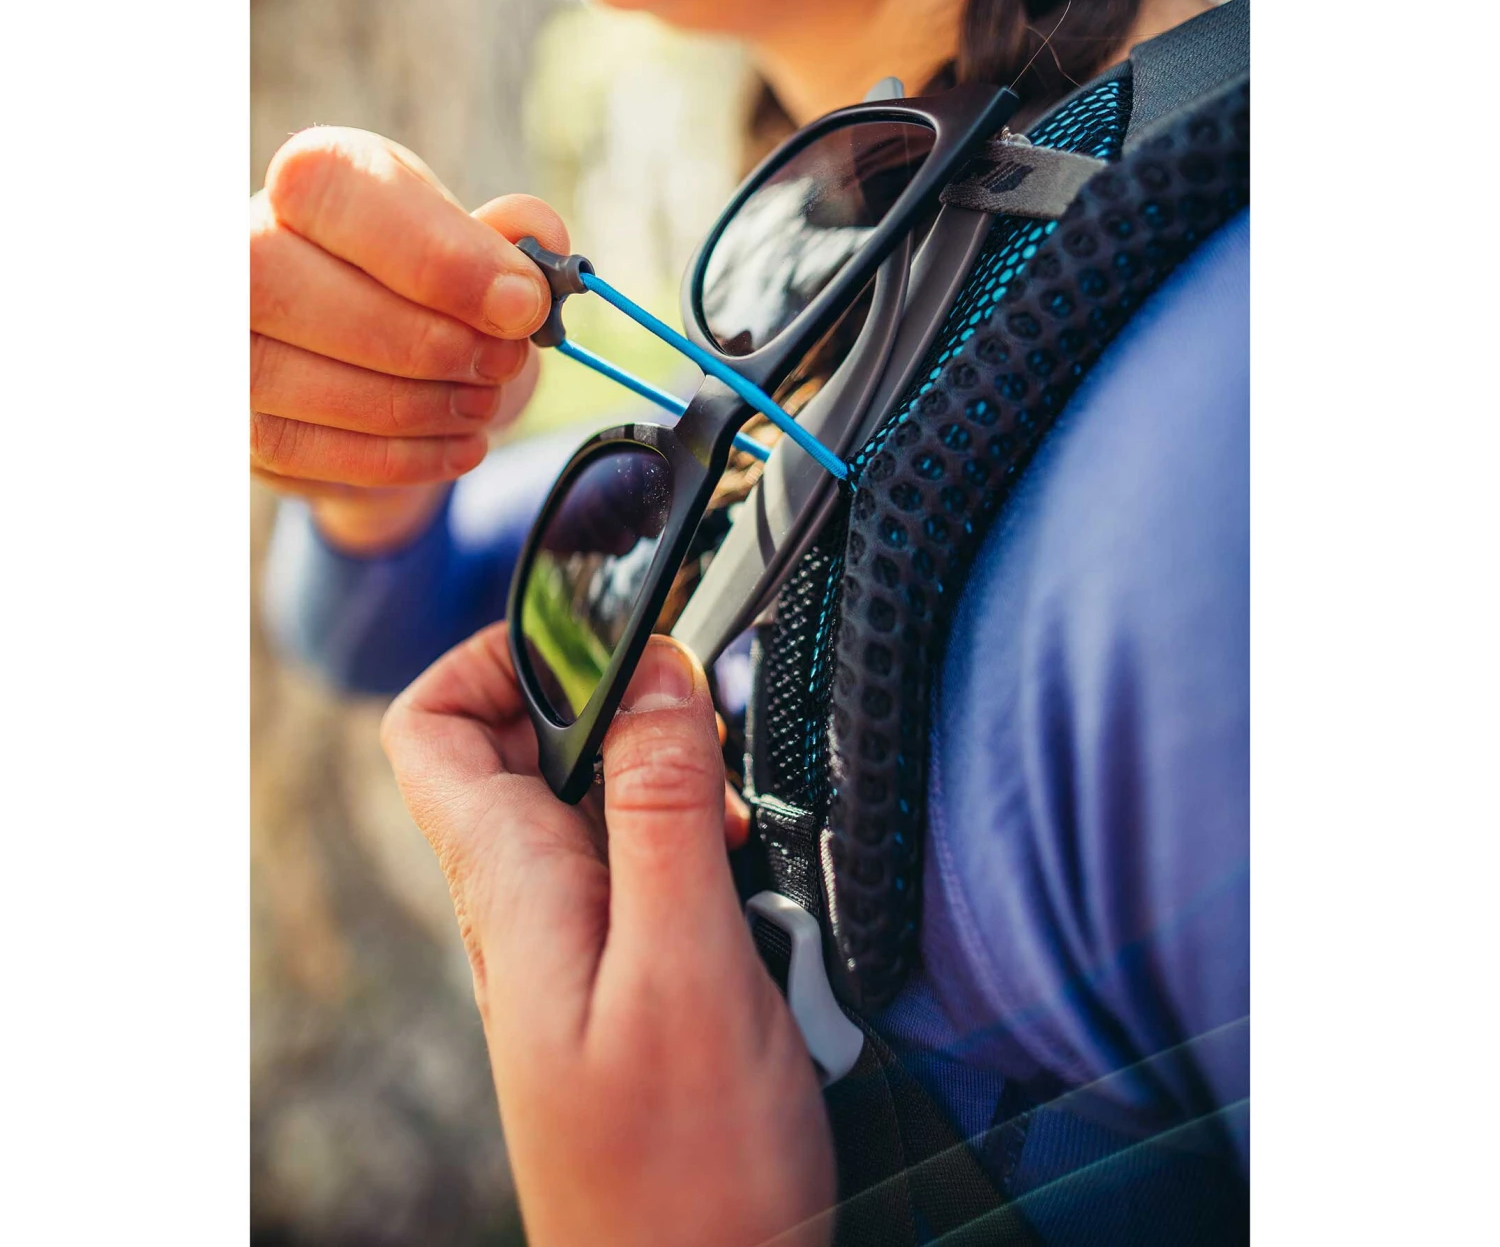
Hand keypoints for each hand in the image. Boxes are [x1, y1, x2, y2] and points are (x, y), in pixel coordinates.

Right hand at [251, 127, 561, 549]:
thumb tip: (537, 234)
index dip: (440, 255)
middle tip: (504, 361)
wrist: (384, 372)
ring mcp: (228, 343)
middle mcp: (241, 247)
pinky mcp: (239, 426)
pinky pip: (319, 452)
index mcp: (310, 178)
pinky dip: (409, 456)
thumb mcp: (477, 249)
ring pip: (319, 383)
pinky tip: (461, 443)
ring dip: (426, 405)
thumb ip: (511, 234)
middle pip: (311, 294)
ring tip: (482, 401)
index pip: (337, 192)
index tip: (522, 303)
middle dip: (433, 342)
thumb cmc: (429, 293)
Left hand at [381, 628, 834, 1246]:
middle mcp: (530, 907)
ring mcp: (581, 946)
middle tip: (715, 754)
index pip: (433, 726)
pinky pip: (659, 874)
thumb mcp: (685, 964)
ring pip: (614, 808)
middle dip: (633, 726)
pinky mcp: (632, 980)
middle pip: (536, 749)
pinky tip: (764, 912)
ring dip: (692, 803)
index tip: (601, 645)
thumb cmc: (684, 1176)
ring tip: (752, 856)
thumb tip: (653, 673)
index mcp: (512, 887)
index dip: (495, 658)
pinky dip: (717, 863)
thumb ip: (663, 809)